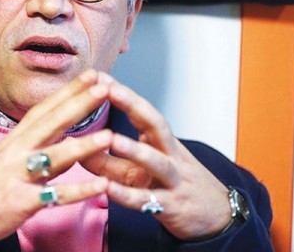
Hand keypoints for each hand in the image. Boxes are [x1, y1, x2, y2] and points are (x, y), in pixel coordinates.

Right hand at [0, 70, 112, 250]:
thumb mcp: (6, 158)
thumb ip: (37, 148)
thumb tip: (67, 142)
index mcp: (14, 140)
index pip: (43, 109)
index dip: (67, 91)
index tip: (89, 75)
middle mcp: (16, 151)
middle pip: (51, 123)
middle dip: (78, 104)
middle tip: (103, 87)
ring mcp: (19, 175)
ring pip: (54, 156)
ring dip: (83, 146)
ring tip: (109, 135)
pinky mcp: (22, 201)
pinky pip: (55, 196)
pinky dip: (79, 191)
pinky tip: (101, 186)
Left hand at [81, 76, 230, 240]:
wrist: (217, 217)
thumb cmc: (172, 186)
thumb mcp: (138, 171)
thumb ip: (107, 161)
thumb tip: (76, 148)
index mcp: (161, 141)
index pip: (142, 112)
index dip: (123, 94)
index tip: (100, 75)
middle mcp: (170, 154)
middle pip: (155, 124)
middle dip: (133, 105)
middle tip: (109, 89)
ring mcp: (173, 180)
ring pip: (156, 162)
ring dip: (134, 149)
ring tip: (111, 138)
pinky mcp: (171, 207)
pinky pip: (147, 200)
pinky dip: (126, 195)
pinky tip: (106, 188)